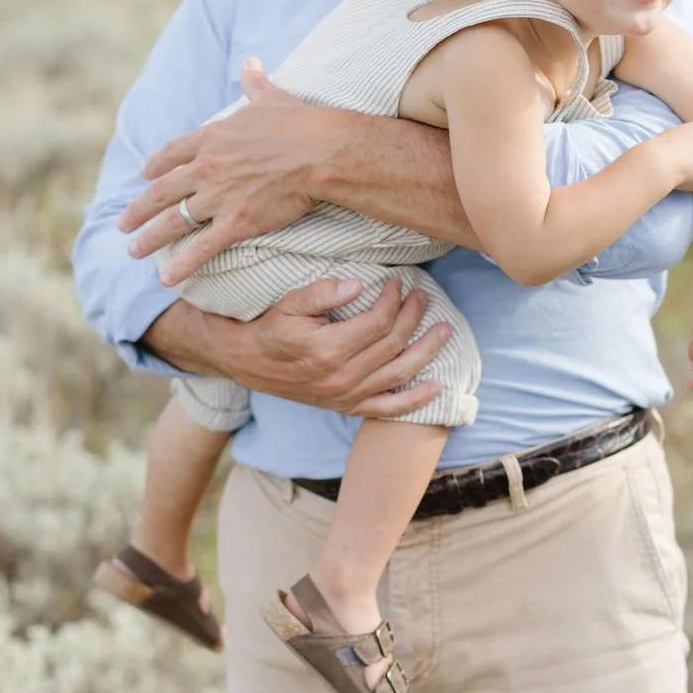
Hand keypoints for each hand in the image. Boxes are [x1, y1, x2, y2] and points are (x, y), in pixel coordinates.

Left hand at [119, 59, 333, 284]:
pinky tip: (167, 278)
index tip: (144, 176)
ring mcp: (218, 197)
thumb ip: (254, 83)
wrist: (319, 151)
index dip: (155, 167)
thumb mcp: (270, 97)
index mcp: (210, 138)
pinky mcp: (236, 222)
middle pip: (161, 192)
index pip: (171, 154)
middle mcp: (205, 168)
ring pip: (172, 222)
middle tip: (123, 222)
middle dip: (138, 209)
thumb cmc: (299, 123)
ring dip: (149, 238)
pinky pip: (202, 247)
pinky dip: (182, 264)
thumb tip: (251, 61)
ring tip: (132, 250)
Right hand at [206, 276, 452, 418]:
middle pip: (392, 344)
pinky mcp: (346, 407)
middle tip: (423, 297)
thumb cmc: (270, 328)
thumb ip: (323, 292)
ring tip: (444, 331)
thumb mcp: (289, 303)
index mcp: (328, 350)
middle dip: (413, 317)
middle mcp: (341, 378)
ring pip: (398, 373)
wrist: (247, 362)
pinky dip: (415, 400)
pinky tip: (437, 386)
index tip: (397, 283)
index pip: (377, 322)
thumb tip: (358, 285)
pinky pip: (387, 409)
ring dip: (426, 351)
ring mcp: (346, 396)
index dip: (392, 300)